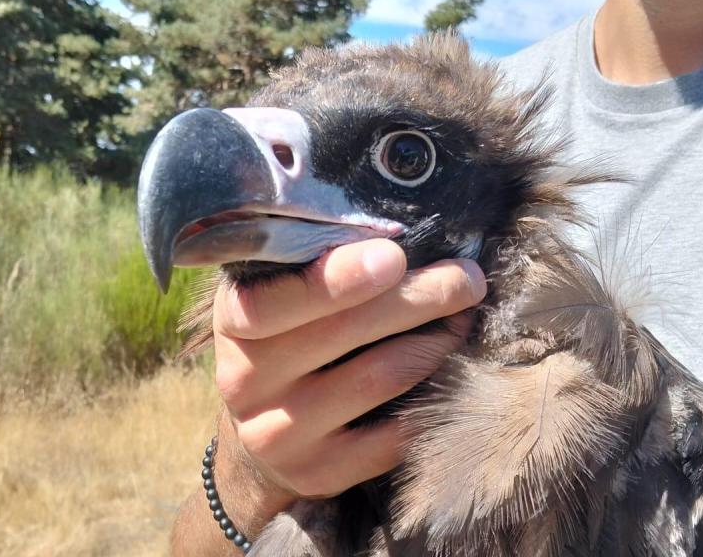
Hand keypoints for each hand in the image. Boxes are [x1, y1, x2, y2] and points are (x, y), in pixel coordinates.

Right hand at [172, 239, 485, 555]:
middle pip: (344, 335)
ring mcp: (279, 435)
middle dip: (417, 298)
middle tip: (467, 279)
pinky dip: (433, 396)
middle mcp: (246, 382)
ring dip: (435, 343)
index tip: (395, 255)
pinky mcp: (318, 473)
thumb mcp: (281, 291)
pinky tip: (449, 370)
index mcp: (235, 323)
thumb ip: (318, 261)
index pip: (274, 302)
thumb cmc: (289, 334)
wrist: (263, 426)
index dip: (336, 279)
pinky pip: (395, 434)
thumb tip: (403, 229)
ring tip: (462, 318)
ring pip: (379, 379)